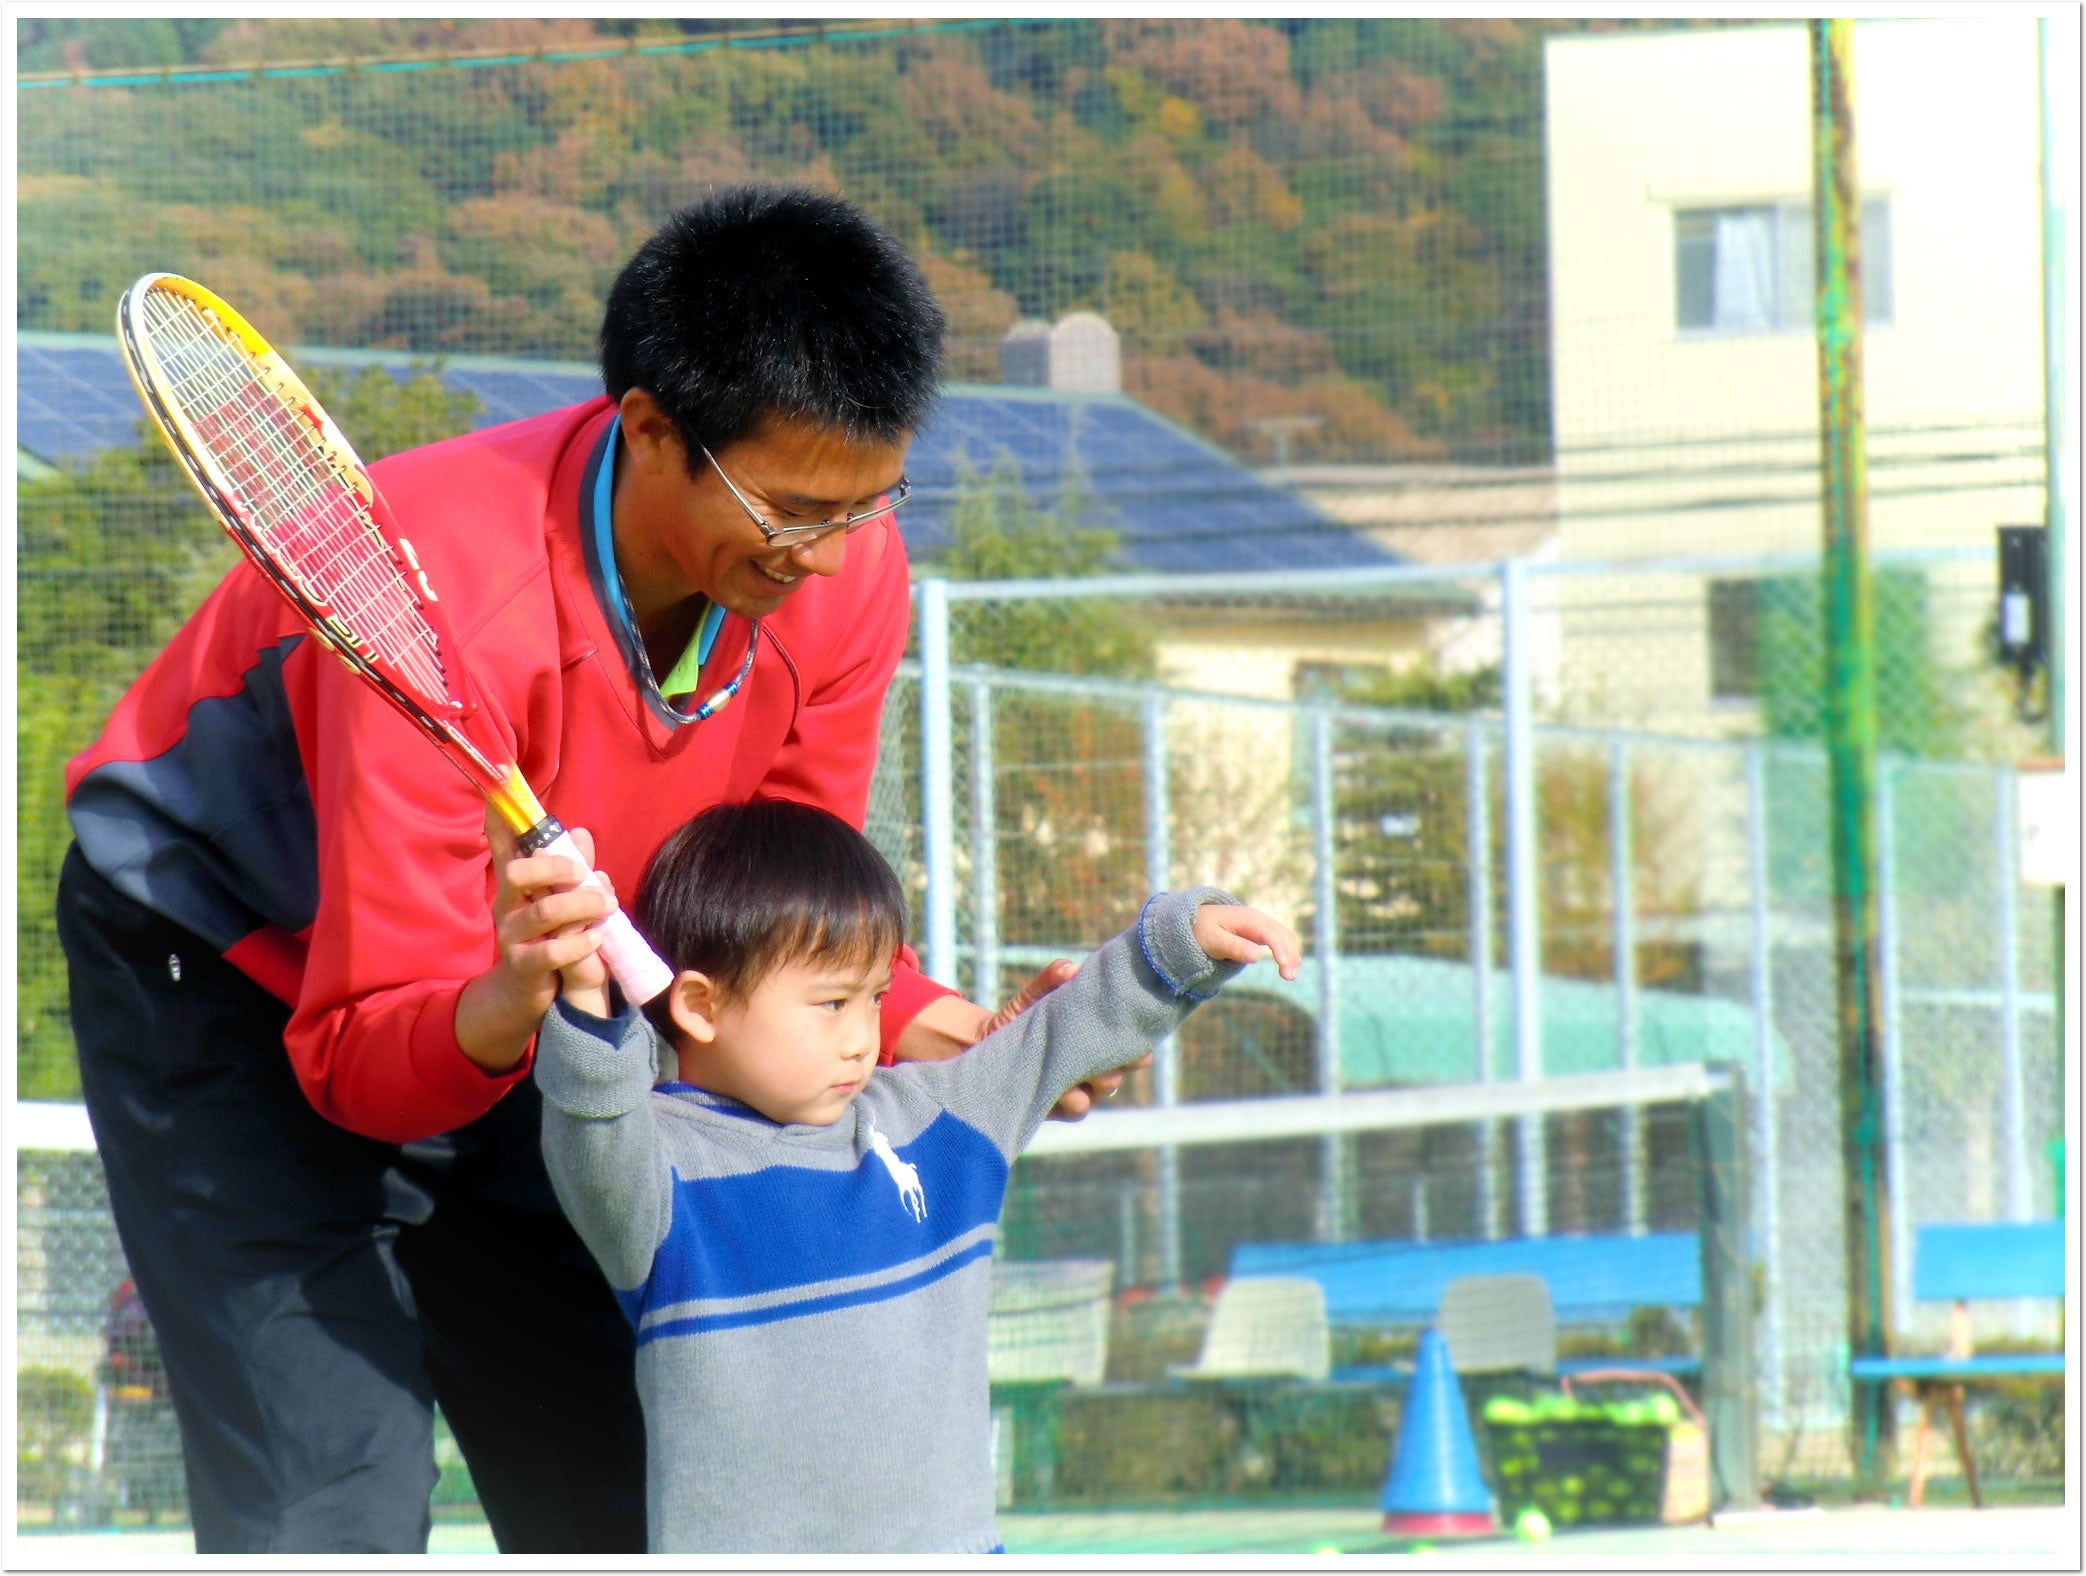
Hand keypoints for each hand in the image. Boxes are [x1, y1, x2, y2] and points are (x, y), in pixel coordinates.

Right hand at [488, 813, 614, 1016]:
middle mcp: (506, 905)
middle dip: (555, 867)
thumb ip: (572, 868)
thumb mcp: (560, 898)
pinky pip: (552, 951)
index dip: (497, 821)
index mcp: (516, 883)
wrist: (526, 990)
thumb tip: (581, 832)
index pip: (502, 845)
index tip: (496, 793)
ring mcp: (511, 935)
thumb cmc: (548, 935)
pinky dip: (581, 943)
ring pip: (544, 912)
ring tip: (608, 905)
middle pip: (518, 873)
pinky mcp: (523, 965)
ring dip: (583, 904)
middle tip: (585, 873)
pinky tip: (597, 938)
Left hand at [986, 960, 1148, 1120]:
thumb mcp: (1036, 995)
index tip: (1130, 1026)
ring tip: (1072, 1058)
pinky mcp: (1061, 1110)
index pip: (1134, 1046)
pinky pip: (1079, 1108)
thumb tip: (1072, 970)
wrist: (987, 1044)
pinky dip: (1071, 1095)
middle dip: (1114, 1055)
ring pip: (1106, 1088)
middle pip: (1124, 1067)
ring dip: (1096, 1075)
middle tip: (1097, 1040)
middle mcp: (1098, 1070)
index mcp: (1101, 1043)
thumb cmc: (1022, 1017)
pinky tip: (1053, 1080)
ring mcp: (1083, 1092)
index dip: (1139, 1039)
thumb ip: (1053, 978)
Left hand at [1192, 904, 1302, 980]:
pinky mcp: (1260, 933)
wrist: (1194, 920)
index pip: (1270, 932)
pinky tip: (1289, 966)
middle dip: (1290, 954)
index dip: (1280, 947)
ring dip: (1292, 954)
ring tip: (1290, 976)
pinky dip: (1287, 952)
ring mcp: (1261, 925)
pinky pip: (1280, 940)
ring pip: (1285, 936)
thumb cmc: (1202, 931)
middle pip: (1282, 934)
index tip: (1284, 965)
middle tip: (1289, 977)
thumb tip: (1257, 955)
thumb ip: (1234, 947)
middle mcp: (1258, 919)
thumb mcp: (1213, 940)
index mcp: (1247, 918)